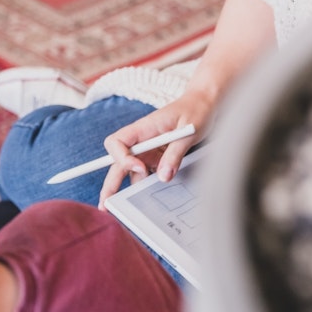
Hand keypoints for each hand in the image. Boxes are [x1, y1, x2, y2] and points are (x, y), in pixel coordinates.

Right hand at [98, 91, 211, 207]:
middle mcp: (141, 140)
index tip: (140, 168)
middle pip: (118, 162)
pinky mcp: (156, 156)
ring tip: (134, 207)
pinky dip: (147, 185)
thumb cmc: (196, 110)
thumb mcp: (188, 131)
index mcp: (143, 128)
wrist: (205, 103)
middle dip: (111, 183)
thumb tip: (163, 177)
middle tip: (105, 204)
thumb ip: (175, 154)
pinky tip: (152, 197)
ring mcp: (148, 149)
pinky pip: (147, 173)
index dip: (122, 158)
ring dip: (130, 188)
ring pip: (131, 171)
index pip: (117, 143)